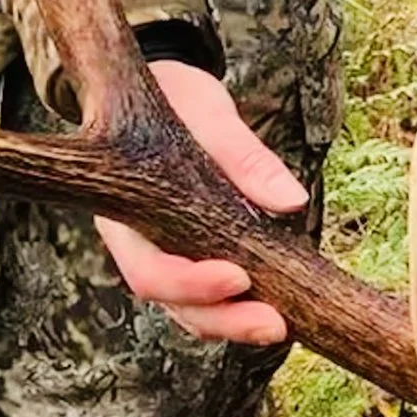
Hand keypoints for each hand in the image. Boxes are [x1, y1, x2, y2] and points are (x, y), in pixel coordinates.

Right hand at [96, 62, 306, 345]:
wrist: (160, 90)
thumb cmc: (174, 96)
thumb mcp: (207, 110)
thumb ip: (244, 156)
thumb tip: (293, 204)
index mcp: (122, 209)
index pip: (147, 268)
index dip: (189, 283)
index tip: (238, 278)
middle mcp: (136, 241)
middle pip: (170, 303)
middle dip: (223, 320)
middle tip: (275, 325)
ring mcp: (160, 252)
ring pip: (188, 309)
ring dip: (233, 324)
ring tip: (281, 326)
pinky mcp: (188, 254)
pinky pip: (206, 297)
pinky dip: (237, 309)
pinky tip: (276, 309)